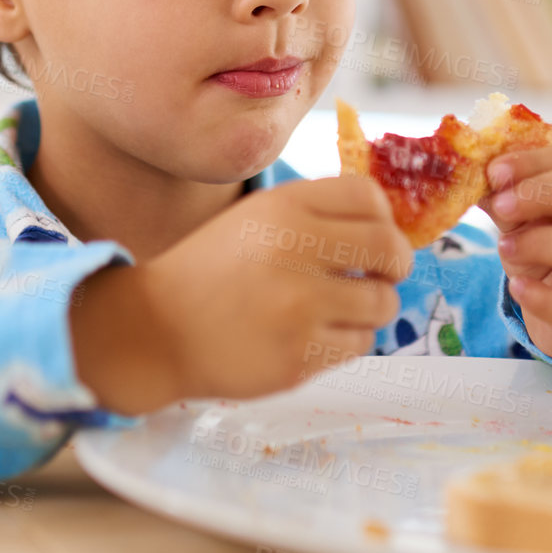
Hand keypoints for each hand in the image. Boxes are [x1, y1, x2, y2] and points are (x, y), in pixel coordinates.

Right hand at [69, 176, 413, 414]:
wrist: (157, 329)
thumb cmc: (211, 270)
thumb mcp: (255, 220)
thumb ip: (313, 214)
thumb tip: (386, 225)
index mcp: (284, 207)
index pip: (369, 197)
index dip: (384, 218)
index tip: (375, 236)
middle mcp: (296, 249)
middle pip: (390, 250)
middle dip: (395, 265)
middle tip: (381, 275)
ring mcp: (300, 306)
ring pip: (382, 304)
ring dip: (370, 307)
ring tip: (339, 309)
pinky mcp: (301, 355)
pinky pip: (359, 345)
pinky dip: (346, 342)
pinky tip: (314, 336)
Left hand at [479, 144, 551, 363]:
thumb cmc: (546, 258)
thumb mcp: (523, 223)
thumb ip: (505, 201)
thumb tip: (472, 177)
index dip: (537, 161)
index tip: (494, 171)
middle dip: (545, 192)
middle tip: (501, 206)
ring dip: (544, 243)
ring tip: (504, 248)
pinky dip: (546, 299)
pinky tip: (517, 288)